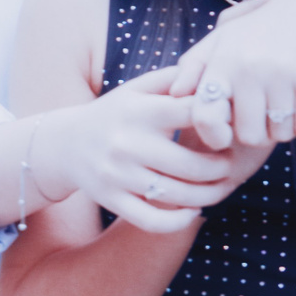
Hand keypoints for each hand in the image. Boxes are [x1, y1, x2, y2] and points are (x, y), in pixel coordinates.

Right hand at [43, 68, 255, 231]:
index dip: (220, 123)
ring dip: (209, 196)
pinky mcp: (111, 199)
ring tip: (219, 188)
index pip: (193, 115)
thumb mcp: (136, 89)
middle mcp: (126, 142)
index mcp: (138, 110)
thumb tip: (213, 73)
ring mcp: (117, 174)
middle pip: (192, 164)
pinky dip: (180, 221)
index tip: (230, 130)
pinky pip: (153, 221)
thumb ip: (173, 79)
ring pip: (178, 196)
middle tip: (230, 166)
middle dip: (221, 168)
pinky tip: (192, 210)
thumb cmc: (114, 114)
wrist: (65, 144)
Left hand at [169, 0, 295, 149]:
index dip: (214, 136)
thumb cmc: (263, 25)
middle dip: (260, 131)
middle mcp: (246, 67)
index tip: (226, 136)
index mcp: (221, 61)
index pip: (204, 117)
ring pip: (281, 134)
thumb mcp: (223, 38)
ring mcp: (280, 72)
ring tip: (288, 99)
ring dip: (287, 126)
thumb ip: (196, 66)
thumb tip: (175, 94)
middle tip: (268, 109)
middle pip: (249, 136)